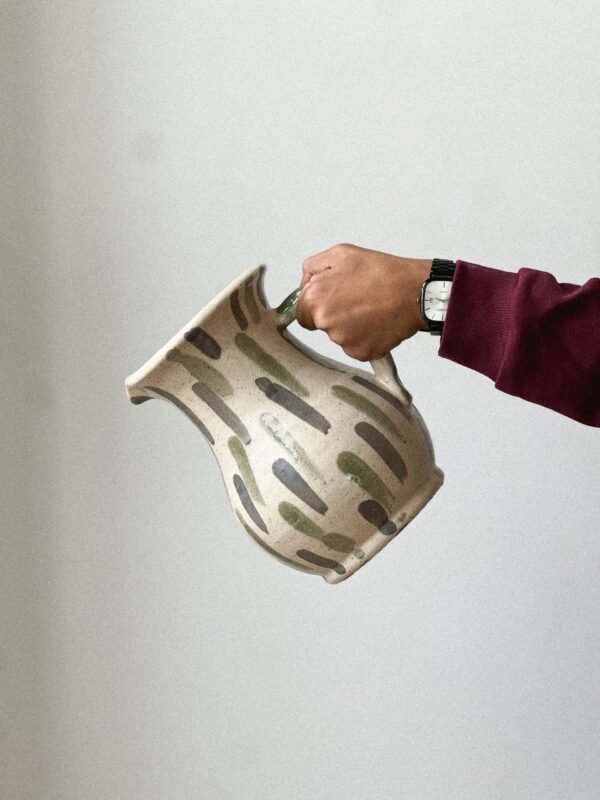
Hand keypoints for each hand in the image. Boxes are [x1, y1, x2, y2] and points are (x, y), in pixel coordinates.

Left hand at [295, 243, 430, 360]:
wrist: (415, 292)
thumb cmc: (382, 272)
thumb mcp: (342, 253)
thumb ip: (314, 267)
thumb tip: (305, 282)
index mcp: (315, 300)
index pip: (302, 313)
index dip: (317, 305)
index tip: (333, 299)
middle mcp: (326, 324)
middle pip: (322, 325)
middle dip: (335, 314)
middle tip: (357, 299)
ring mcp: (344, 341)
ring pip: (341, 336)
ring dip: (351, 326)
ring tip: (371, 308)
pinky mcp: (361, 353)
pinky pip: (357, 347)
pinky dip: (366, 337)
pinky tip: (377, 321)